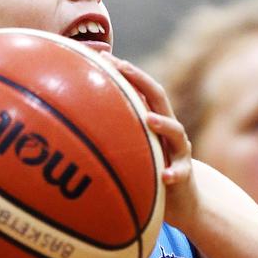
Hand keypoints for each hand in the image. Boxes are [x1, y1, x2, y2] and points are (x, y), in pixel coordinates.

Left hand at [106, 57, 196, 231]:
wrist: (183, 200)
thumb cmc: (149, 171)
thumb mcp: (132, 150)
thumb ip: (113, 134)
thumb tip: (72, 125)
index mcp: (154, 119)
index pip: (141, 89)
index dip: (126, 71)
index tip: (104, 56)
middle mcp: (169, 130)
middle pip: (160, 98)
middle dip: (142, 80)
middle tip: (123, 68)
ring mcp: (179, 151)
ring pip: (176, 132)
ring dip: (163, 124)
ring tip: (149, 120)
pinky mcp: (185, 175)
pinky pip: (180, 173)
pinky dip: (173, 173)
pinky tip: (165, 176)